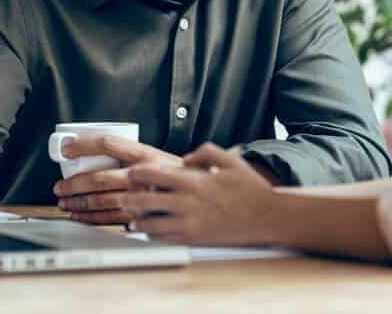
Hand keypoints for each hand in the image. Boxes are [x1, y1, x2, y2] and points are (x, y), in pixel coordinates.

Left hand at [53, 135, 181, 224]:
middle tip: (60, 185)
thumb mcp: (163, 157)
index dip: (84, 145)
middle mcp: (140, 176)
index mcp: (145, 155)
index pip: (108, 144)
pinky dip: (90, 219)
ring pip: (101, 200)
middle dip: (74, 183)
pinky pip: (109, 219)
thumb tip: (101, 147)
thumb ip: (137, 153)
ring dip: (78, 203)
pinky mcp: (140, 217)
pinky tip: (79, 216)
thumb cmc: (184, 177)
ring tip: (64, 202)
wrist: (207, 199)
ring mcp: (140, 198)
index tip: (68, 148)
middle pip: (98, 177)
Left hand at [122, 142, 274, 244]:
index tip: (133, 173)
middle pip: (143, 202)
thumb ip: (204, 152)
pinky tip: (151, 229)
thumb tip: (185, 160)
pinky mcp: (194, 239)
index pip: (151, 175)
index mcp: (193, 181)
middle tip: (124, 197)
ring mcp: (189, 224)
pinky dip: (152, 234)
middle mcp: (187, 203)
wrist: (266, 217)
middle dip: (129, 199)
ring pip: (149, 225)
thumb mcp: (230, 158)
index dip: (136, 174)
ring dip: (137, 220)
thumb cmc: (250, 188)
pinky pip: (163, 239)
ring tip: (133, 216)